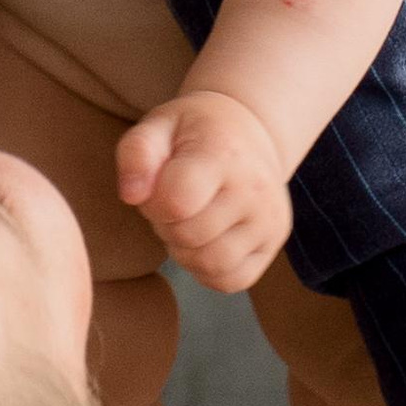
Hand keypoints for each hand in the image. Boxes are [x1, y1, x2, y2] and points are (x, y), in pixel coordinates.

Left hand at [115, 88, 293, 292]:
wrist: (250, 132)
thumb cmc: (195, 131)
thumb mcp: (159, 125)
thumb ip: (137, 153)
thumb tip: (132, 195)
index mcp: (224, 155)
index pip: (176, 201)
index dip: (154, 202)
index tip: (159, 185)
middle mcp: (255, 189)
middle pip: (188, 236)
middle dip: (166, 224)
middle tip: (172, 202)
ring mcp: (269, 220)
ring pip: (210, 264)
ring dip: (185, 250)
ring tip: (187, 220)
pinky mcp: (273, 243)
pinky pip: (230, 280)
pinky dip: (207, 269)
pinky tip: (204, 239)